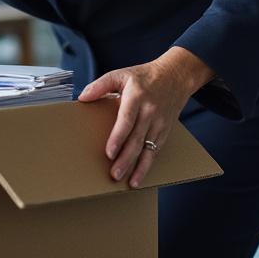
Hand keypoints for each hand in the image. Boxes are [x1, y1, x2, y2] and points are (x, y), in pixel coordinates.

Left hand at [78, 46, 214, 188]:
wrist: (175, 76)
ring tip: (131, 183)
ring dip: (140, 167)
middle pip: (137, 140)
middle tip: (115, 175)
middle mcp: (150, 112)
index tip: (109, 153)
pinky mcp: (165, 131)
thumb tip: (82, 97)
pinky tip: (140, 175)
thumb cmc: (144, 77)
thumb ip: (100, 85)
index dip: (118, 138)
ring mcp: (159, 123)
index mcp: (136, 97)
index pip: (126, 121)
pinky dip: (149, 164)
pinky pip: (156, 150)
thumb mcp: (121, 74)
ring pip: (149, 149)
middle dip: (126, 159)